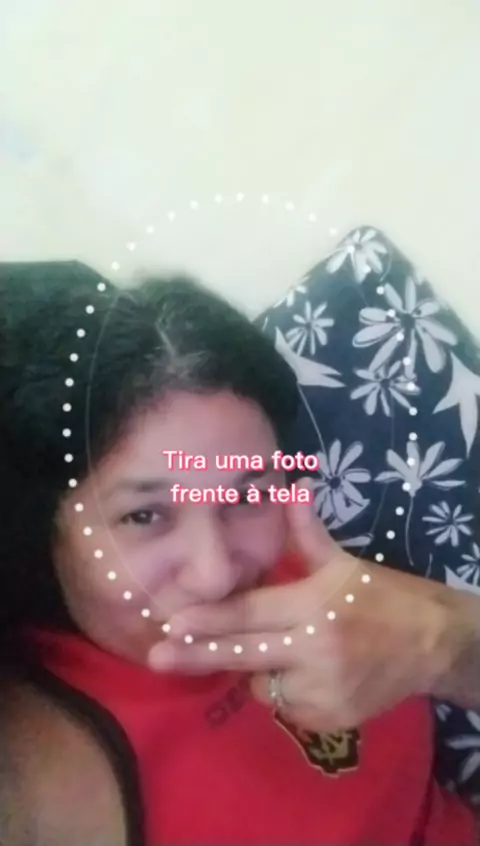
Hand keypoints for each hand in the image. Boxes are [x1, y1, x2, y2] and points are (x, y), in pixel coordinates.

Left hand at [148, 479, 459, 730]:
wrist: (430, 643)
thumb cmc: (380, 596)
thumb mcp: (342, 562)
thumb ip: (307, 532)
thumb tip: (293, 487)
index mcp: (314, 605)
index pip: (252, 613)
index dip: (210, 618)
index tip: (172, 623)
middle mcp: (315, 649)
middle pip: (244, 654)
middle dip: (197, 655)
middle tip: (157, 657)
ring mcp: (323, 689)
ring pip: (262, 685)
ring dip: (256, 669)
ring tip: (281, 649)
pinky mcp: (331, 718)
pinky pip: (286, 707)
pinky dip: (284, 692)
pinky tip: (303, 672)